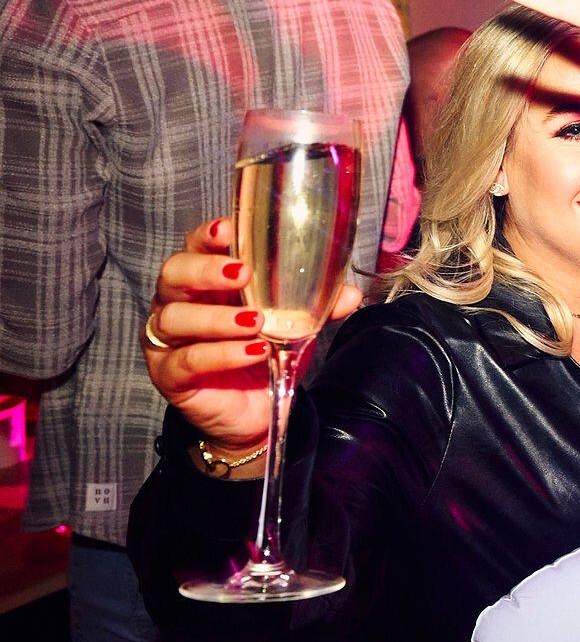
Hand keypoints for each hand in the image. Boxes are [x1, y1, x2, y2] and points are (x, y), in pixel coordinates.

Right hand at [143, 218, 363, 450]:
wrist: (257, 410)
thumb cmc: (265, 353)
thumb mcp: (295, 325)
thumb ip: (317, 306)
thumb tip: (350, 293)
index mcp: (206, 282)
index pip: (196, 247)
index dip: (207, 236)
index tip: (229, 230)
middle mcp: (179, 304)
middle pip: (174, 273)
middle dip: (206, 270)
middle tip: (243, 273)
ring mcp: (168, 340)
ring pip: (176, 317)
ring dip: (217, 317)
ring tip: (256, 322)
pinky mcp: (169, 374)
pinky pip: (188, 360)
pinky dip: (222, 354)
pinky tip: (253, 352)